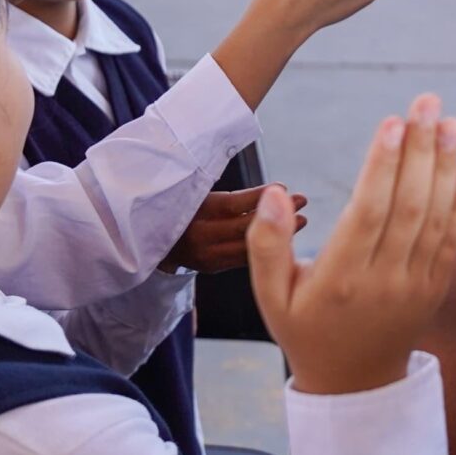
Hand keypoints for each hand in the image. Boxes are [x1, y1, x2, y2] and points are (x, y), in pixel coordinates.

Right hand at [163, 187, 304, 273]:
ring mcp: (206, 257)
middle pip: (243, 227)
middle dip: (277, 215)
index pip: (230, 205)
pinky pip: (244, 258)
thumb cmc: (177, 208)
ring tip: (302, 221)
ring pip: (248, 246)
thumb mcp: (192, 194)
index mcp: (192, 214)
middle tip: (303, 202)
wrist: (153, 241)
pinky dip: (267, 248)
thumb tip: (268, 189)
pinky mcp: (212, 267)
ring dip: (279, 234)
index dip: (258, 197)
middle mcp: (200, 238)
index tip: (283, 187)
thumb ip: (223, 196)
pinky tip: (286, 238)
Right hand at [247, 95, 455, 395]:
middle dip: (420, 150)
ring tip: (450, 122)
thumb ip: (266, 246)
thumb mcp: (271, 297)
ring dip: (447, 166)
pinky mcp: (436, 286)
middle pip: (408, 206)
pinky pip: (451, 238)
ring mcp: (416, 285)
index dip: (383, 166)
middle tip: (427, 103)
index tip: (392, 122)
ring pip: (435, 218)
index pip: (368, 212)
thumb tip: (276, 195)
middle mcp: (384, 281)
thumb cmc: (306, 331)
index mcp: (341, 280)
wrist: (355, 384)